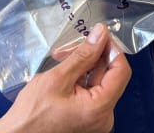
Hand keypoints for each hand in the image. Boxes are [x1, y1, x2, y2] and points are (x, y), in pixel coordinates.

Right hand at [0, 24, 130, 132]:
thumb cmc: (32, 114)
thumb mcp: (57, 78)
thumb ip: (83, 55)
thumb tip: (100, 34)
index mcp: (100, 108)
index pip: (121, 70)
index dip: (111, 48)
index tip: (97, 35)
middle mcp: (104, 117)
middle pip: (109, 75)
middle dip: (91, 56)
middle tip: (69, 47)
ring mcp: (96, 119)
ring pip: (98, 81)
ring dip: (82, 65)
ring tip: (60, 58)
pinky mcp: (87, 119)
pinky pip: (91, 92)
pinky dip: (79, 79)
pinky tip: (63, 72)